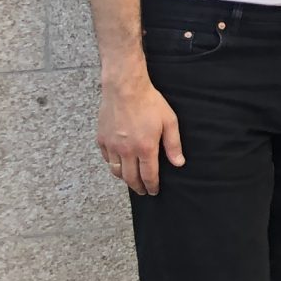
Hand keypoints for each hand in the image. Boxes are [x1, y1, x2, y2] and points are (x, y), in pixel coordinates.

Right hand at [98, 57, 183, 195]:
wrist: (125, 89)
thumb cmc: (150, 103)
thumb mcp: (169, 122)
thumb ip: (173, 145)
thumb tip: (179, 163)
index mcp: (145, 148)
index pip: (149, 175)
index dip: (152, 186)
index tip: (153, 191)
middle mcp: (127, 151)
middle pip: (131, 177)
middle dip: (138, 187)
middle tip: (143, 191)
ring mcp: (112, 146)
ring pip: (116, 171)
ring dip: (124, 179)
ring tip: (131, 181)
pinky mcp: (102, 139)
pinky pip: (107, 159)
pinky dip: (113, 165)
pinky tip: (118, 164)